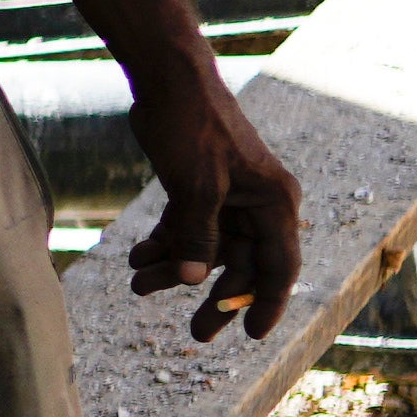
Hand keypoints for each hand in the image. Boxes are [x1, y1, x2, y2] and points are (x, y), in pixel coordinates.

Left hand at [130, 67, 302, 340]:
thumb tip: (197, 280)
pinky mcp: (200, 189)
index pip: (279, 266)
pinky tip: (137, 260)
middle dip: (214, 296)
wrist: (167, 82)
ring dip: (175, 269)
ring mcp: (229, 196)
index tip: (251, 335)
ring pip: (207, 248)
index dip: (268, 302)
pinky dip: (164, 244)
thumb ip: (197, 234)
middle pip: (241, 264)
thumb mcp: (195, 186)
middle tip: (196, 334)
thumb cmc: (192, 128)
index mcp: (274, 202)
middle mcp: (258, 203)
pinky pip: (187, 228)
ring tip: (138, 286)